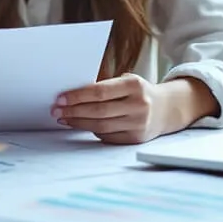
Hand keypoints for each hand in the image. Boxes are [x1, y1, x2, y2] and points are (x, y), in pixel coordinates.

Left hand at [52, 73, 167, 143]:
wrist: (166, 109)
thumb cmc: (137, 92)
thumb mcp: (126, 82)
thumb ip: (104, 87)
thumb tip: (71, 96)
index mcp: (134, 85)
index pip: (100, 92)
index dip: (77, 96)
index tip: (60, 99)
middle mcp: (139, 105)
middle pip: (98, 111)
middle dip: (73, 111)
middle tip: (56, 111)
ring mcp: (139, 124)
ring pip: (101, 126)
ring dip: (78, 123)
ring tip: (64, 119)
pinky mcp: (136, 139)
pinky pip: (107, 136)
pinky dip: (92, 130)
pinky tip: (81, 126)